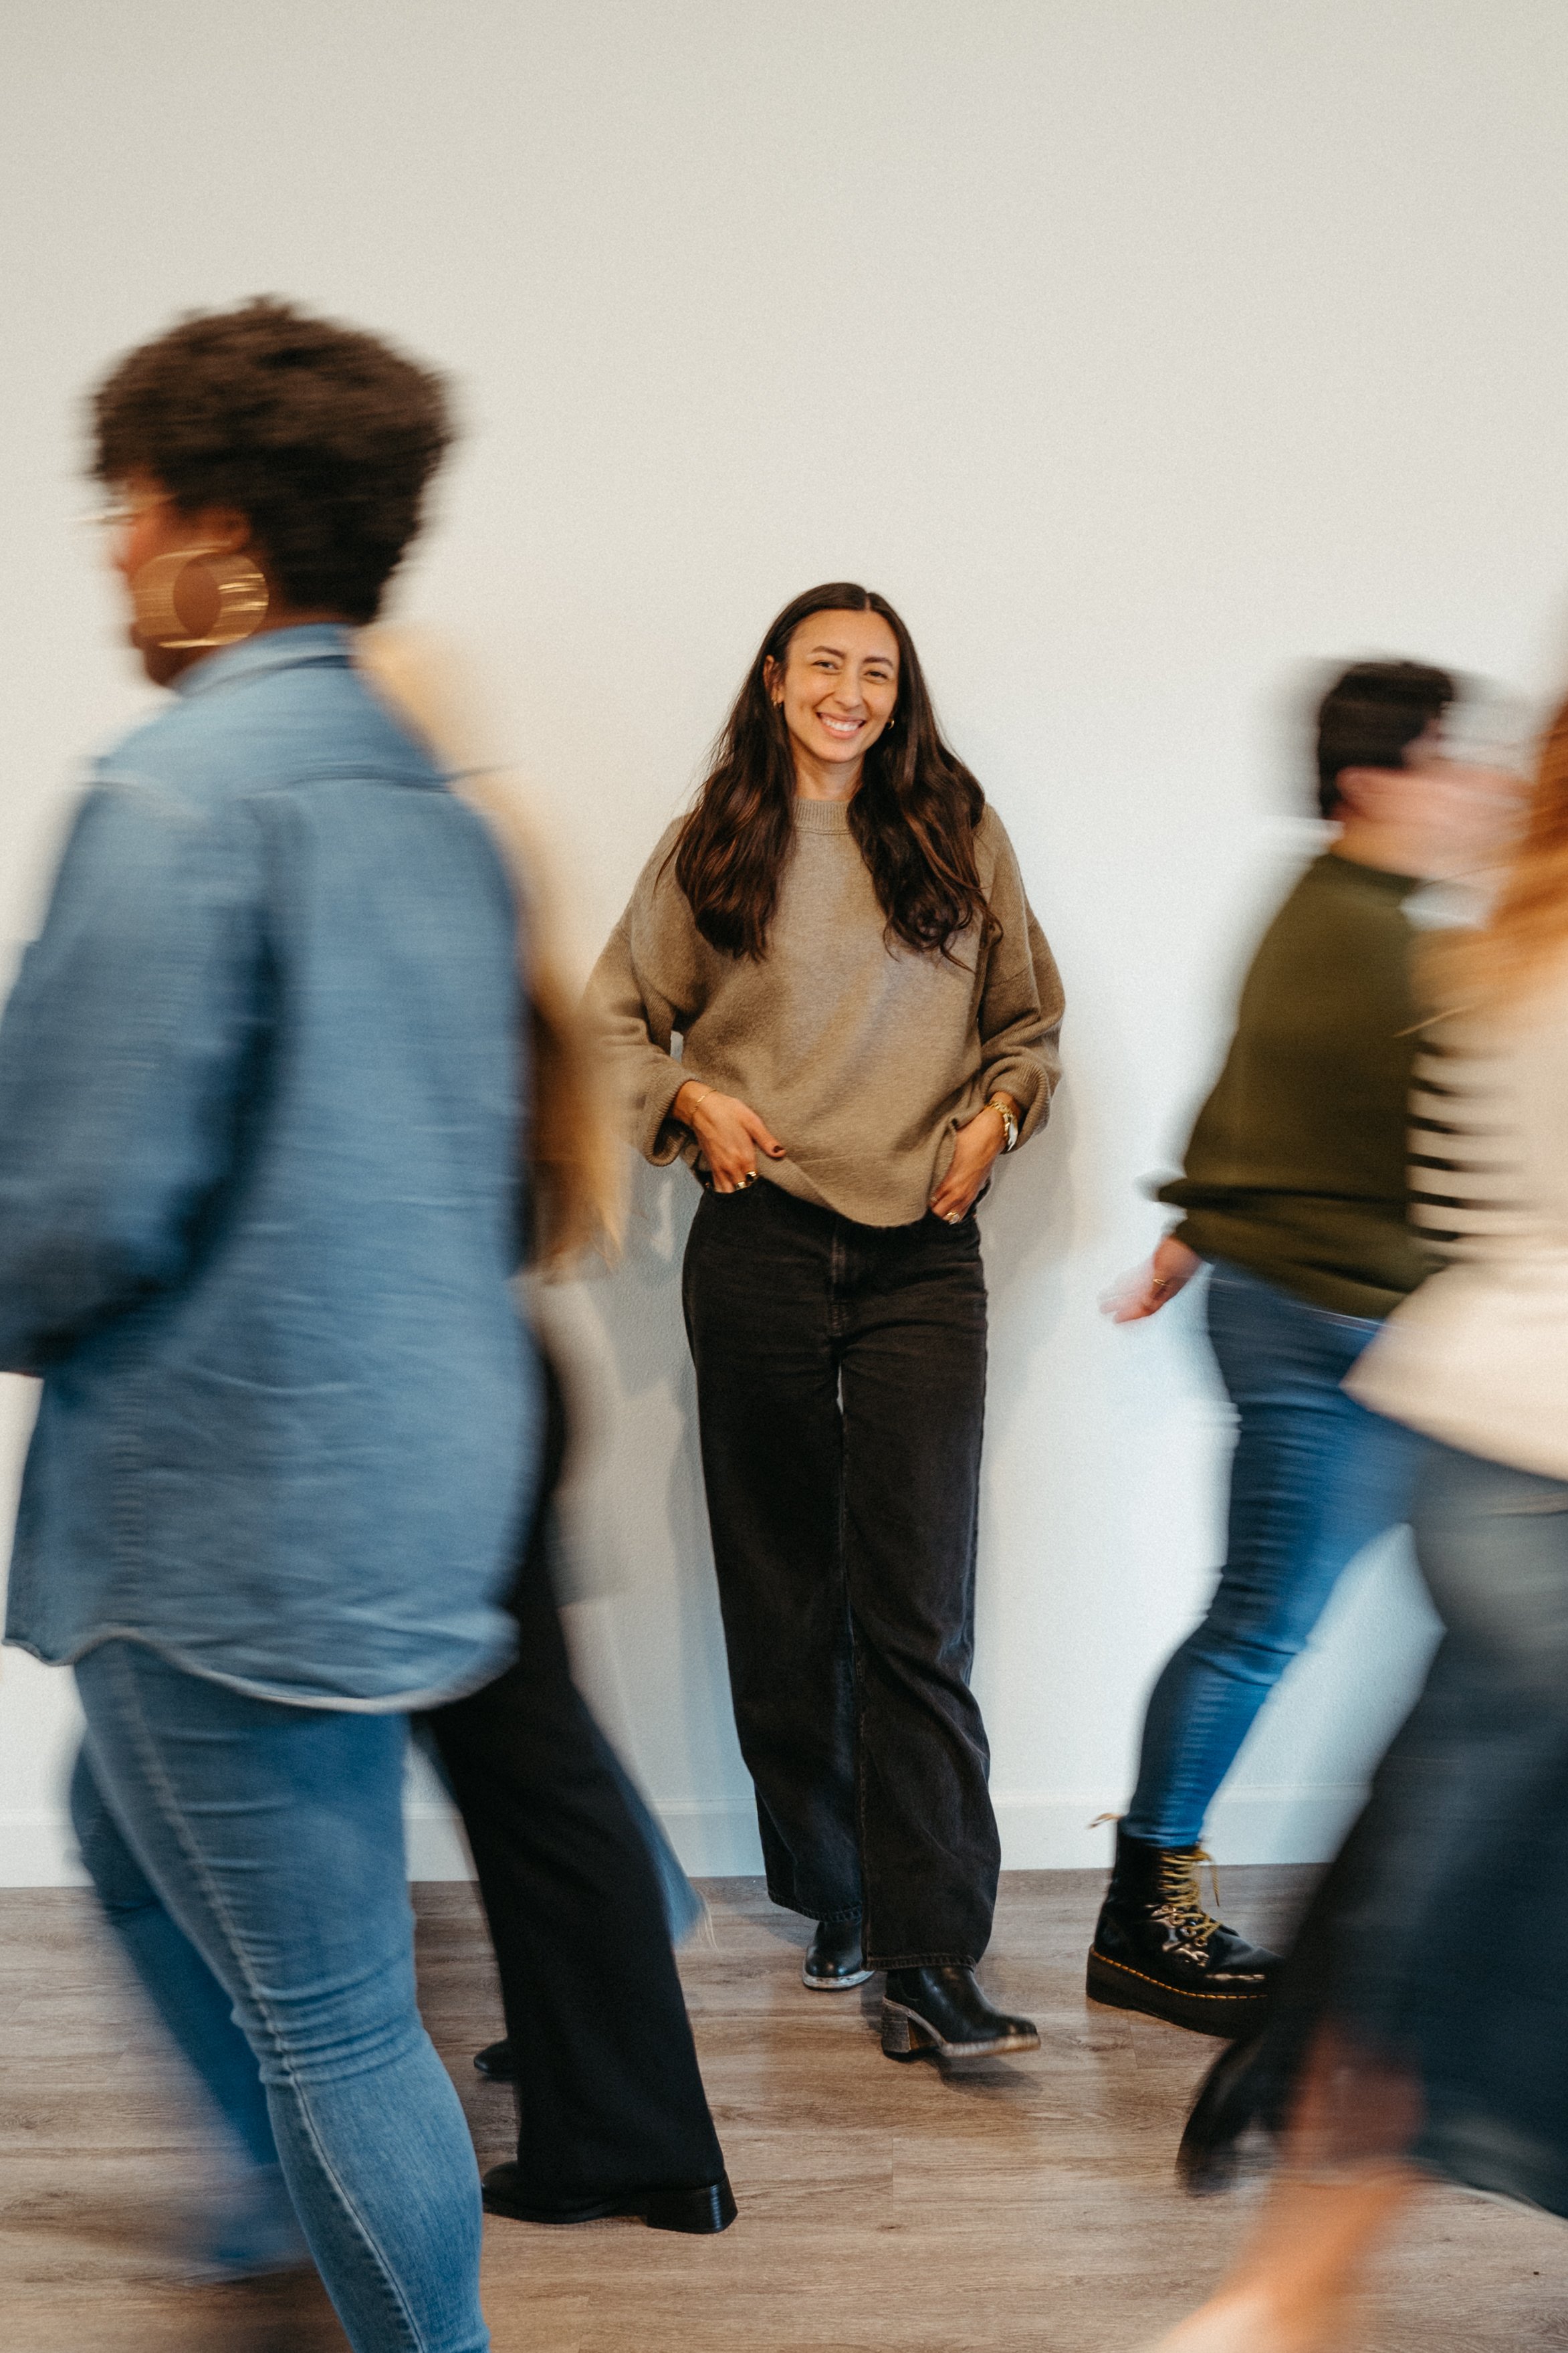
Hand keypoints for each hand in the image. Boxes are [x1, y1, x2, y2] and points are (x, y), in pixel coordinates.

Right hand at [675, 1081, 784, 1193]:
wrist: (702, 1108)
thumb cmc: (729, 1112)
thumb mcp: (752, 1121)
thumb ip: (766, 1140)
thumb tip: (781, 1153)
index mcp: (744, 1158)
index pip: (755, 1182)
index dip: (762, 1187)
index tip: (769, 1186)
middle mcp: (731, 1167)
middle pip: (742, 1192)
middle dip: (750, 1194)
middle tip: (758, 1193)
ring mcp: (720, 1169)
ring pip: (728, 1194)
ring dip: (736, 1196)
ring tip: (745, 1193)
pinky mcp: (712, 1167)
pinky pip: (718, 1187)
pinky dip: (725, 1192)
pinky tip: (732, 1190)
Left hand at [929, 1101, 1010, 1223]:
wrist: (988, 1137)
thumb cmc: (966, 1139)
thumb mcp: (942, 1151)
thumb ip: (930, 1166)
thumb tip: (918, 1171)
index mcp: (947, 1183)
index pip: (927, 1202)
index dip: (920, 1198)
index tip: (916, 1193)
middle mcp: (957, 1193)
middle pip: (937, 1212)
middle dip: (929, 1206)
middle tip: (924, 1197)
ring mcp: (966, 1196)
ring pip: (948, 1216)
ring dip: (941, 1210)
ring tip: (935, 1202)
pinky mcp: (973, 1195)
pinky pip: (960, 1214)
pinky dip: (952, 1212)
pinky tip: (947, 1204)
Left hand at [1103, 1236, 1201, 1322]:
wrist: (1191, 1237)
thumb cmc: (1184, 1254)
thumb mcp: (1167, 1271)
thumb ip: (1155, 1287)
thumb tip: (1145, 1303)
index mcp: (1166, 1292)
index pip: (1147, 1309)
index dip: (1131, 1316)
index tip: (1116, 1319)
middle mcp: (1161, 1287)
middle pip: (1138, 1301)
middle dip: (1121, 1307)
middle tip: (1105, 1309)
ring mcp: (1159, 1276)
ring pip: (1136, 1289)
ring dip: (1121, 1294)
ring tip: (1106, 1296)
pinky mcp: (1156, 1266)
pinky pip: (1139, 1277)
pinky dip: (1128, 1281)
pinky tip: (1118, 1283)